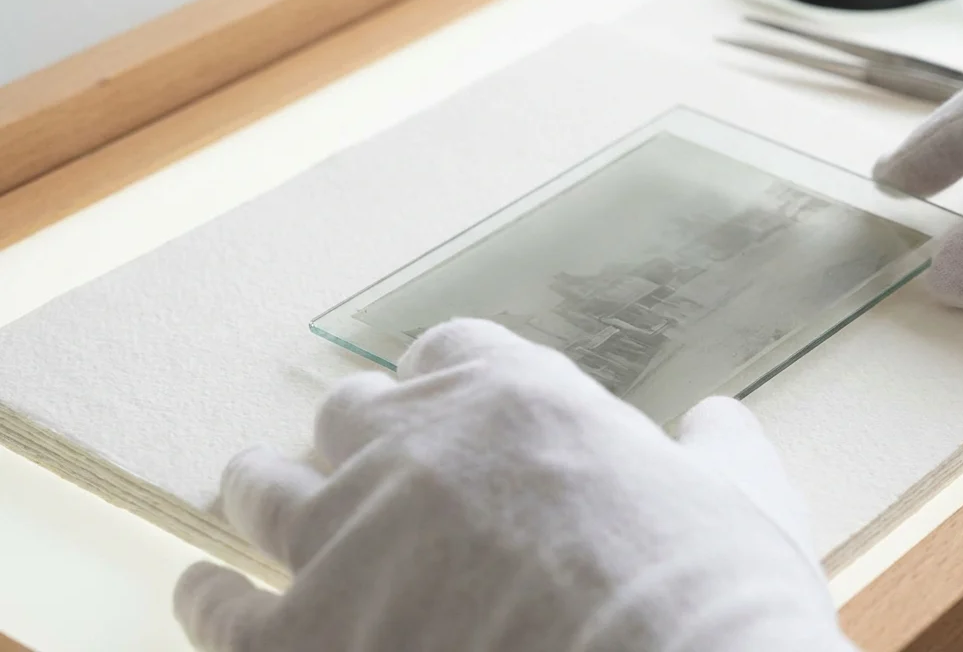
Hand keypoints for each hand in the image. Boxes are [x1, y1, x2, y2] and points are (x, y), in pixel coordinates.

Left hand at [173, 320, 853, 651]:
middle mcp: (418, 446)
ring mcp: (351, 536)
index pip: (451, 354)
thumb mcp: (745, 495)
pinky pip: (222, 606)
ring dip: (262, 490)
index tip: (440, 406)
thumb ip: (719, 447)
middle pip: (351, 413)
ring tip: (250, 493)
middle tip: (358, 461)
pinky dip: (209, 598)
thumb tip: (717, 420)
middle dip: (356, 436)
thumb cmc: (712, 589)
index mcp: (519, 399)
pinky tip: (201, 593)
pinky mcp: (305, 634)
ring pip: (266, 486)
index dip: (444, 382)